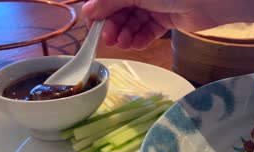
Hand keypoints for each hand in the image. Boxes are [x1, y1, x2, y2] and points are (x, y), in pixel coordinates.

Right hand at [82, 0, 219, 49]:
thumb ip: (110, 2)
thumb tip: (87, 11)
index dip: (100, 12)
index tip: (94, 27)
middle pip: (120, 11)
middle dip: (114, 26)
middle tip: (110, 41)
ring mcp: (155, 5)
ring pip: (134, 22)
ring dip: (126, 34)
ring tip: (124, 44)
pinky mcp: (166, 19)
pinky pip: (149, 30)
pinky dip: (141, 38)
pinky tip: (136, 45)